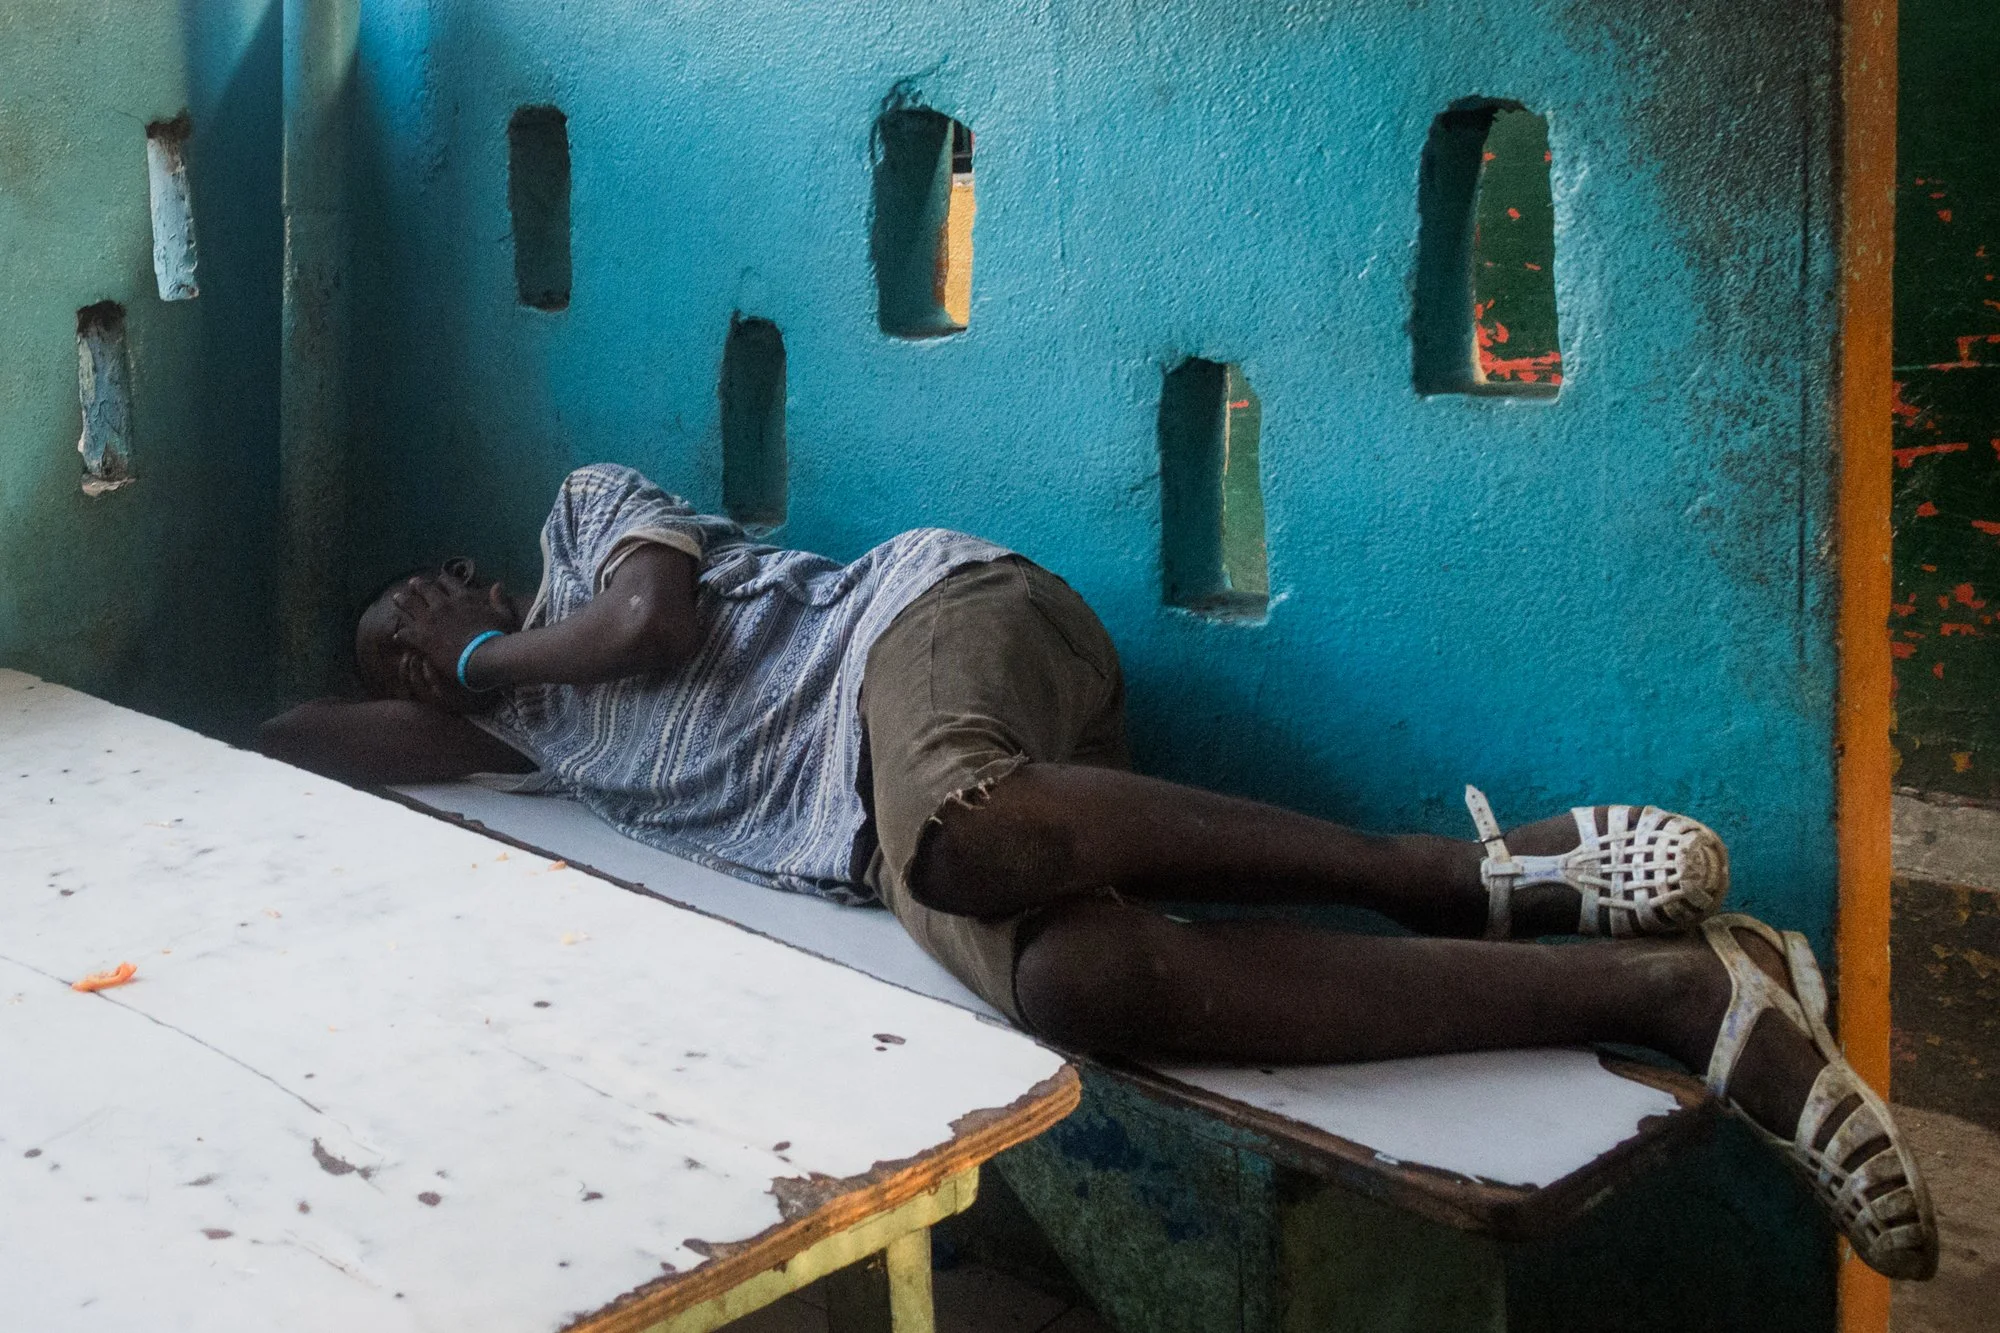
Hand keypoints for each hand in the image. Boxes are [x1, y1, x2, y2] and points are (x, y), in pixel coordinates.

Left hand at [390, 573, 515, 684]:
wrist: (481, 656)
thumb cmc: (496, 637)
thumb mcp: (504, 616)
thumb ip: (499, 600)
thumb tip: (498, 585)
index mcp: (462, 598)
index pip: (449, 582)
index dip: (442, 580)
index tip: (438, 579)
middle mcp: (443, 605)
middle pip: (425, 589)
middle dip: (418, 585)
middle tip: (412, 583)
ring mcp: (430, 620)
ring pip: (410, 605)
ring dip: (403, 601)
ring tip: (397, 598)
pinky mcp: (421, 637)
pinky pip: (405, 632)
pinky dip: (401, 633)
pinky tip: (397, 635)